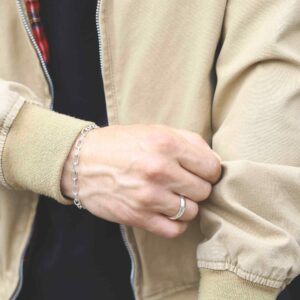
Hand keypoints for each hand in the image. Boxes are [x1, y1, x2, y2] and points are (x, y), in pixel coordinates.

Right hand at [61, 124, 220, 237]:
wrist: (82, 161)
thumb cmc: (121, 144)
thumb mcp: (155, 131)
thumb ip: (189, 142)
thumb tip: (214, 161)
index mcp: (167, 144)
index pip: (212, 167)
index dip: (209, 170)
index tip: (200, 172)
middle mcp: (160, 170)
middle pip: (204, 191)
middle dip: (197, 187)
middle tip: (183, 182)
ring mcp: (149, 196)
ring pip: (192, 212)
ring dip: (185, 205)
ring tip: (172, 195)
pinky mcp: (138, 217)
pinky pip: (174, 230)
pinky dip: (176, 223)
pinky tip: (167, 212)